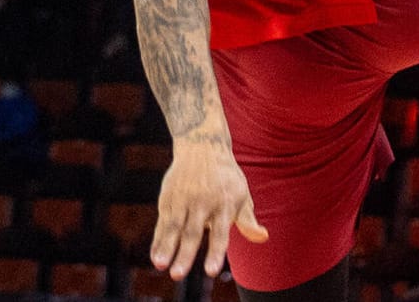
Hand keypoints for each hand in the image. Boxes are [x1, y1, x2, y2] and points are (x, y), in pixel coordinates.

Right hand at [152, 140, 266, 279]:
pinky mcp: (168, 196)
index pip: (220, 233)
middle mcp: (203, 202)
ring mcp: (183, 198)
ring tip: (159, 265)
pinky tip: (155, 256)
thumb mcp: (242, 195)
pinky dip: (158, 239)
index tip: (210, 271)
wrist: (202, 144)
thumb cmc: (226, 177)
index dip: (215, 252)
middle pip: (193, 232)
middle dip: (185, 255)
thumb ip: (248, 221)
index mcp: (224, 204)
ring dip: (166, 248)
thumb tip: (263, 238)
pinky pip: (162, 222)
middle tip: (177, 275)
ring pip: (173, 227)